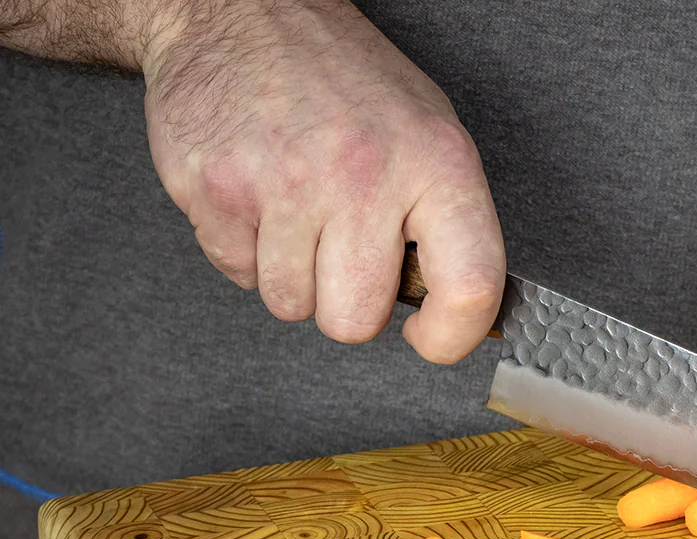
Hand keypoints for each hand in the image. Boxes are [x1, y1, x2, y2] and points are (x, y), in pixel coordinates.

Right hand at [140, 0, 502, 362]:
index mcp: (436, 162)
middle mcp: (364, 174)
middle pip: (355, 321)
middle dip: (345, 303)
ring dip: (292, 275)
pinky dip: (244, 249)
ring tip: (296, 211)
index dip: (451, 335)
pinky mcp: (215, 189)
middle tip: (342, 251)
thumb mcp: (428, 133)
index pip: (470, 285)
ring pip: (290, 305)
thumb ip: (448, 222)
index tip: (430, 336)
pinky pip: (236, 274)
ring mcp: (283, 183)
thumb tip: (461, 312)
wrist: (240, 14)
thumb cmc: (344, 82)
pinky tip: (257, 196)